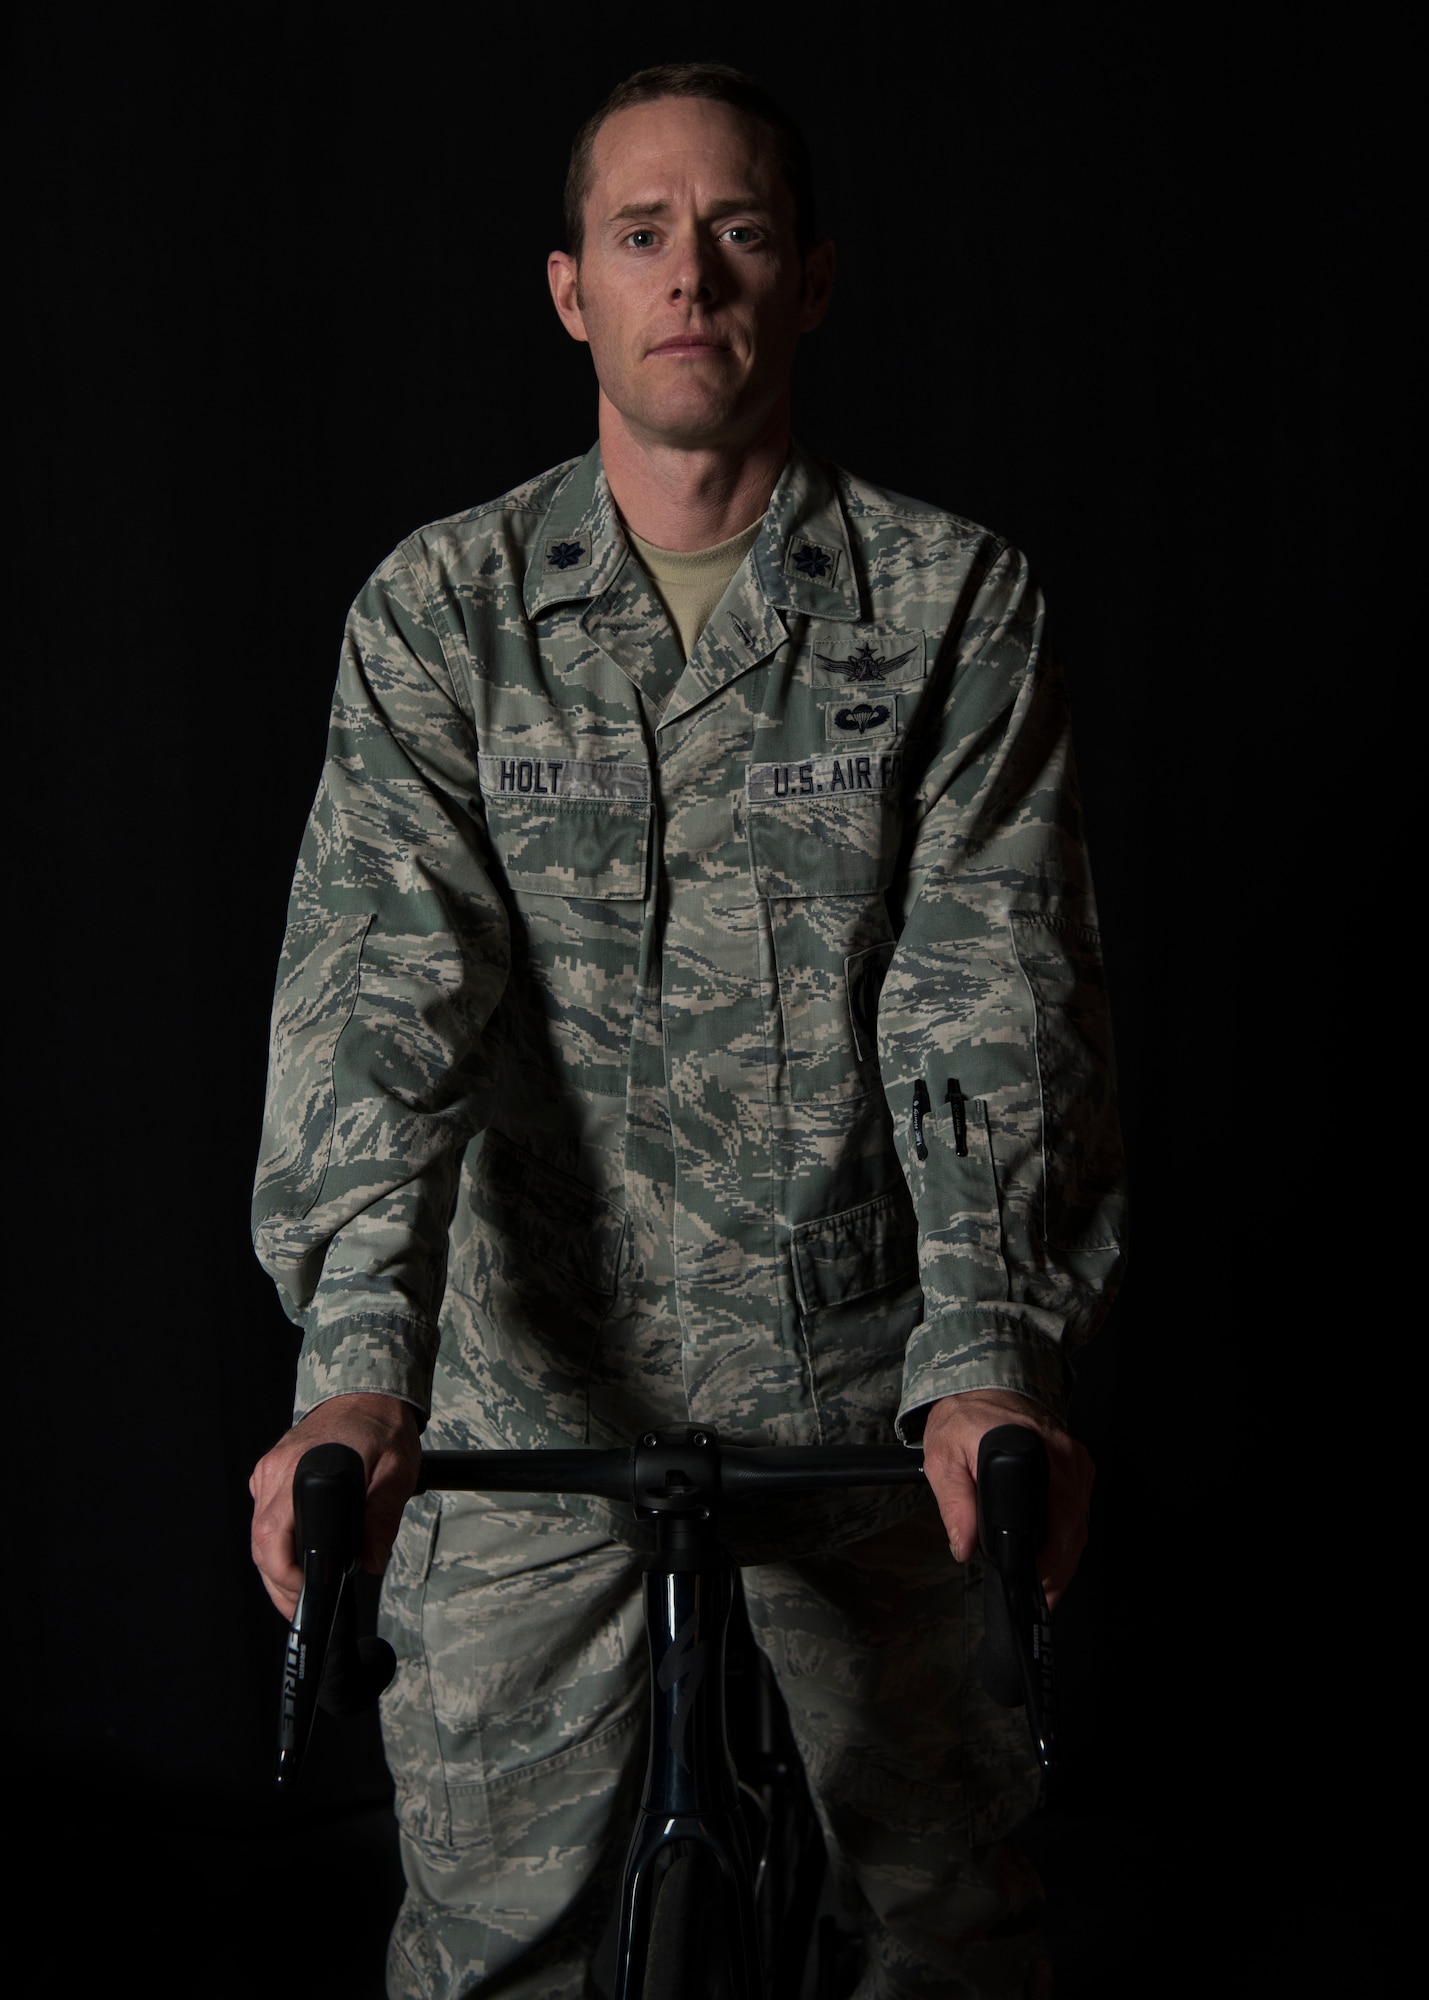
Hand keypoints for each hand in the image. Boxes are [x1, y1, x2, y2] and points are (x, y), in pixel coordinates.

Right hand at [249, 1393, 421, 1618]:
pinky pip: (265, 1518)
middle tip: (304, 1608)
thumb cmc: (381, 1428)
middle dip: (279, 1584)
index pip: (276, 1536)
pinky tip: (295, 1561)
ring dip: (275, 1569)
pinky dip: (276, 1545)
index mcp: (301, 1467)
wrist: (367, 1395)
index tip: (308, 1595)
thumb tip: (371, 1562)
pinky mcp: (271, 1474)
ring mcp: (270, 1471)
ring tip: (299, 1595)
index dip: (287, 1575)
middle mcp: (276, 1470)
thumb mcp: (396, 1472)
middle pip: (261, 1543)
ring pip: (259, 1535)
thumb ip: (382, 1517)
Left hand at [921, 1389, 1093, 1609]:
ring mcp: (1074, 1459)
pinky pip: (1080, 1507)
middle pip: (1074, 1526)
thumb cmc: (964, 1418)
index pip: (1053, 1518)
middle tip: (1041, 1596)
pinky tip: (1056, 1553)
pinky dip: (1070, 1534)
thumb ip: (954, 1503)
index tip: (1032, 1581)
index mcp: (1032, 1453)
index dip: (1046, 1558)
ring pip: (1081, 1521)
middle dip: (1059, 1569)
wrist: (982, 1384)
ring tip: (1047, 1585)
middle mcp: (1062, 1455)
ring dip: (1067, 1557)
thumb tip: (964, 1545)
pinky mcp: (1076, 1462)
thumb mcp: (943, 1458)